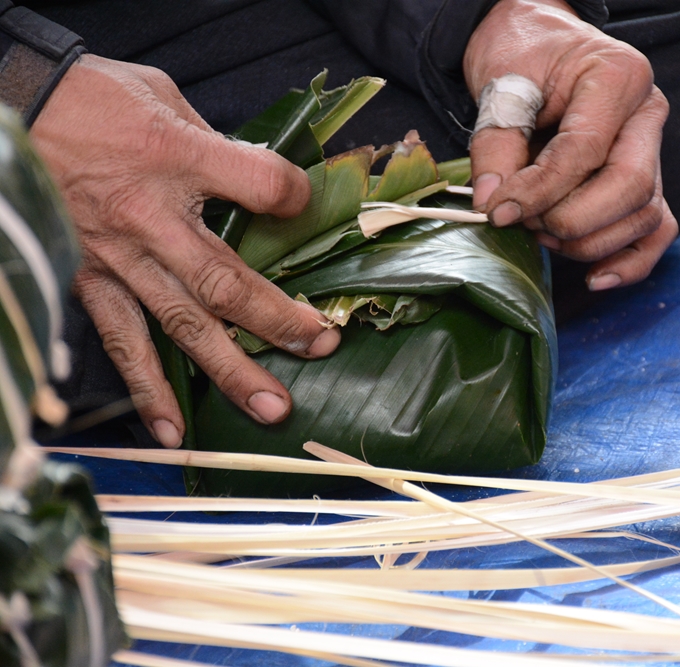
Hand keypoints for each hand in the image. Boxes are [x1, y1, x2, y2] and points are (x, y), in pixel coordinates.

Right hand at [30, 55, 340, 446]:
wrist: (7, 109)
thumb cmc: (90, 98)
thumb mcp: (163, 96)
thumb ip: (215, 144)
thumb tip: (261, 178)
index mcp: (176, 156)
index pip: (262, 186)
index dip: (295, 198)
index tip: (305, 205)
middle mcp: (150, 216)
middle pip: (227, 279)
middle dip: (278, 319)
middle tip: (322, 345)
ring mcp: (117, 256)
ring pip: (183, 322)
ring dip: (229, 369)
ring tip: (269, 406)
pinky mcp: (87, 279)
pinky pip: (120, 340)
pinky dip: (146, 388)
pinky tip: (172, 429)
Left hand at [465, 0, 677, 290]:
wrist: (536, 40)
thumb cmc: (523, 54)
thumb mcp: (501, 86)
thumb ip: (496, 145)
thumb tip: (493, 205)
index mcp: (618, 77)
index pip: (585, 151)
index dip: (539, 190)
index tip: (498, 212)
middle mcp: (647, 114)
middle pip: (630, 188)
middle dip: (570, 220)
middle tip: (523, 223)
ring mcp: (653, 149)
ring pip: (643, 215)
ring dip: (587, 240)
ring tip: (539, 231)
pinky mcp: (646, 180)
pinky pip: (655, 231)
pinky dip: (629, 262)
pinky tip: (595, 279)